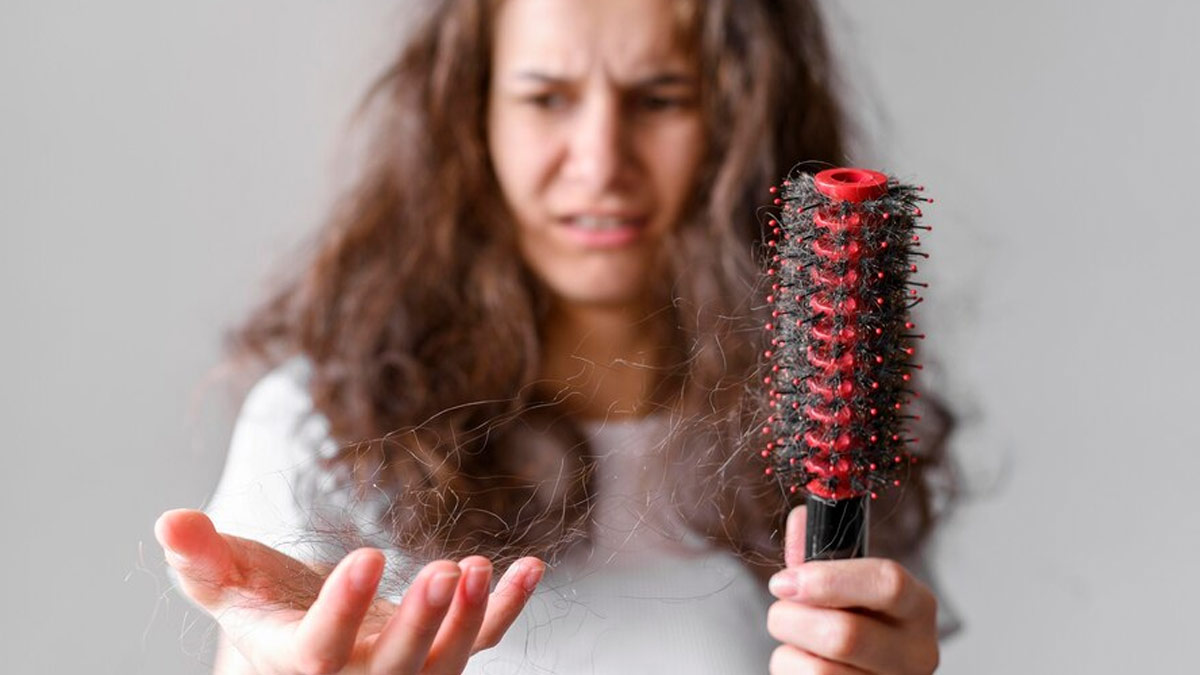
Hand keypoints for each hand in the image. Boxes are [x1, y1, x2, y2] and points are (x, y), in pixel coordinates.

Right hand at [155, 509, 543, 673]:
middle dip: (422, 623)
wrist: (305, 640)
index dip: (344, 610)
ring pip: (445, 662)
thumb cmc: (262, 606)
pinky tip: (530, 567)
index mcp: (296, 663)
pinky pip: (483, 640)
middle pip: (395, 667)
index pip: (319, 651)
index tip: (368, 556)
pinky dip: (508, 608)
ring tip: (482, 567)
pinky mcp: (440, 653)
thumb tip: (169, 520)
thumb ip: (201, 558)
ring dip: (471, 619)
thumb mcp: (226, 582)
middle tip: (447, 572)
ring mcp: (405, 671)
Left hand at [765, 506, 938, 673]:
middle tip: (779, 613)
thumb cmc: (852, 619)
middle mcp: (917, 653)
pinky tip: (802, 666)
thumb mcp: (843, 582)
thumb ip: (819, 550)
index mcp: (917, 606)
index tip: (785, 581)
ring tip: (793, 642)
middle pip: (845, 636)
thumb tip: (800, 518)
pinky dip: (789, 672)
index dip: (828, 580)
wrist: (859, 669)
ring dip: (787, 651)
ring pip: (820, 672)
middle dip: (792, 619)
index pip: (888, 583)